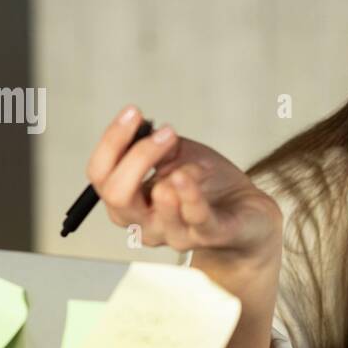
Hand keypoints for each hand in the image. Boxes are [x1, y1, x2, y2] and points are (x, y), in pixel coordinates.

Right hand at [85, 105, 281, 267]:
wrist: (246, 211)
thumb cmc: (205, 184)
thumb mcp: (177, 155)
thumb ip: (155, 146)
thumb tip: (141, 130)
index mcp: (129, 202)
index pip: (100, 175)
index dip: (111, 141)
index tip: (132, 112)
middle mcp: (144, 223)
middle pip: (116, 194)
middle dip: (137, 156)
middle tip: (166, 133)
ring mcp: (174, 234)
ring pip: (158, 203)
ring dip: (178, 171)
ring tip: (197, 163)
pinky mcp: (208, 235)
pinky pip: (195, 216)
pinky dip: (192, 192)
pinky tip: (192, 174)